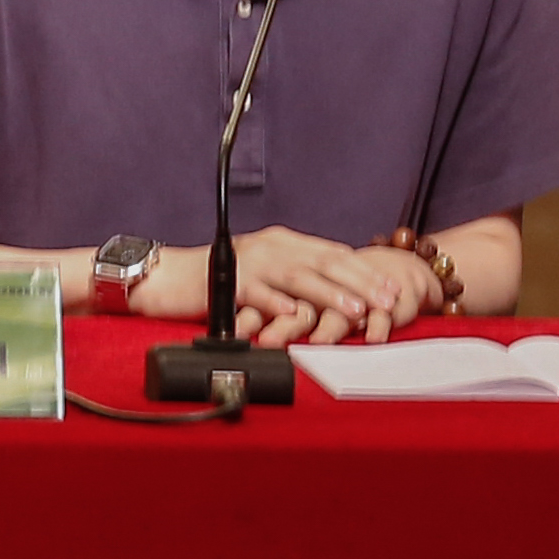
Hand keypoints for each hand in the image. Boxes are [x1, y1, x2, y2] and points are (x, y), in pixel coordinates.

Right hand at [155, 232, 433, 343]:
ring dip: (330, 293)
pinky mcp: (227, 280)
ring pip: (298, 276)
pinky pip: (257, 292)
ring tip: (356, 310)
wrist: (166, 278)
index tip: (392, 288)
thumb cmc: (215, 281)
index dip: (365, 271)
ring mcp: (250, 262)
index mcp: (282, 243)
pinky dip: (278, 303)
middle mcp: (271, 247)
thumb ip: (293, 279)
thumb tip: (334, 295)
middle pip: (324, 262)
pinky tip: (296, 315)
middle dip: (360, 282)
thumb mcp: (262, 274)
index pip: (333, 255)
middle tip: (388, 299)